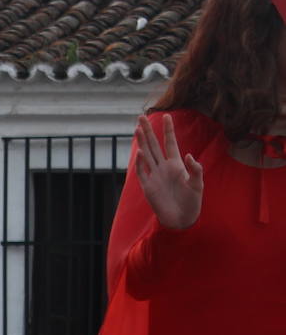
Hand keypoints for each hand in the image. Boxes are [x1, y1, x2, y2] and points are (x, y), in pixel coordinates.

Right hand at [134, 115, 202, 230]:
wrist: (181, 218)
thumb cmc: (192, 201)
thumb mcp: (198, 184)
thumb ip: (195, 169)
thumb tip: (188, 155)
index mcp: (176, 165)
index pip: (170, 143)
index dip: (168, 130)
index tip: (167, 116)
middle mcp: (163, 167)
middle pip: (154, 145)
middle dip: (148, 131)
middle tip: (141, 116)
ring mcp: (154, 176)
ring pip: (146, 154)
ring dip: (142, 142)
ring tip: (138, 128)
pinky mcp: (148, 186)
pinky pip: (142, 172)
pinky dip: (140, 162)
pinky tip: (140, 152)